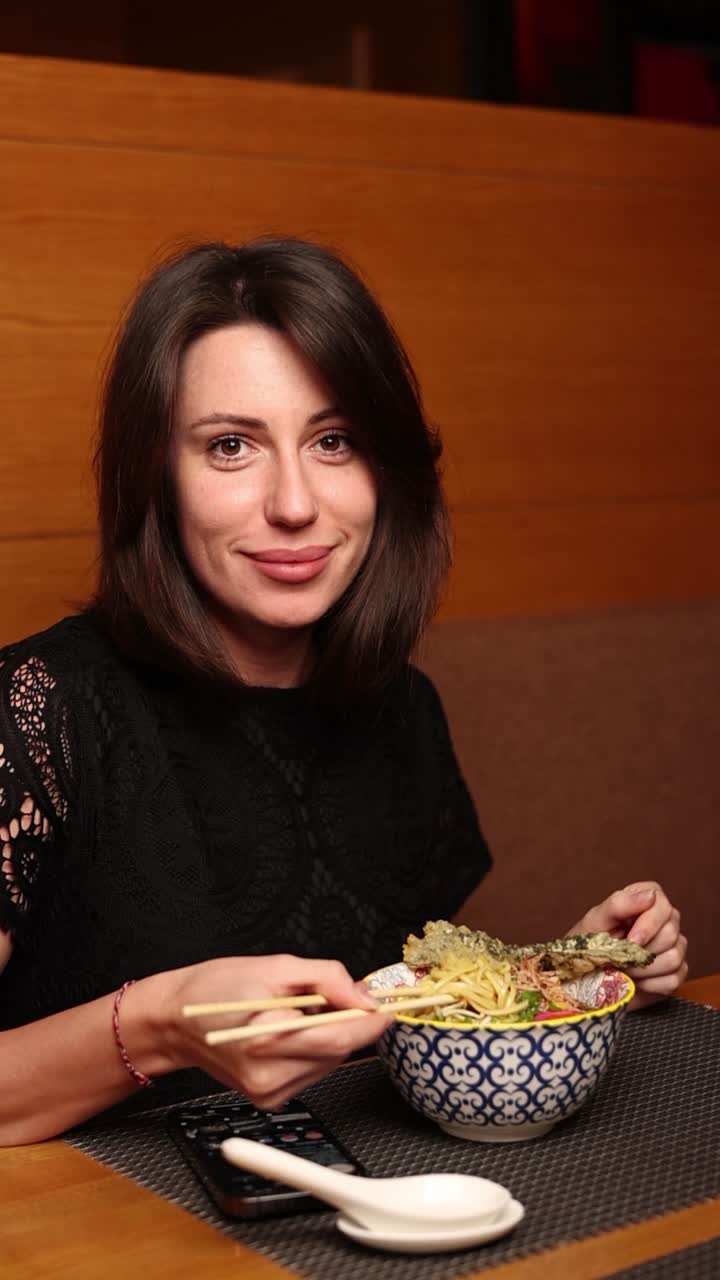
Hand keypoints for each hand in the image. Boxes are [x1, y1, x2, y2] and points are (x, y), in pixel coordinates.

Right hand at [151, 954, 393, 1108]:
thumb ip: (326, 978)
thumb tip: (366, 996)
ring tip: (298, 1011)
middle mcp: (270, 1077)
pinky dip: (313, 1048)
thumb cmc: (215, 989)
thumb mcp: (275, 967)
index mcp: (268, 1041)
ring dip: (329, 1034)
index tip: (392, 1003)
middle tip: (338, 993)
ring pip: (329, 1062)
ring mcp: (270, 1093)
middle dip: (348, 1021)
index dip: (372, 1020)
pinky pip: (312, 1071)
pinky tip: (289, 1032)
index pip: (340, 1038)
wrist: (174, 1021)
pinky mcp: (271, 1099)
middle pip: (339, 1051)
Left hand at [568, 881, 687, 1009]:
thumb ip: (620, 903)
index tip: (630, 940)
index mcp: (649, 899)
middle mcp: (667, 920)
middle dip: (642, 950)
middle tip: (621, 957)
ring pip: (674, 957)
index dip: (647, 926)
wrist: (585, 971)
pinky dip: (650, 985)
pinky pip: (673, 980)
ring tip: (624, 968)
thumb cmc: (590, 939)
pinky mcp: (676, 972)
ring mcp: (675, 946)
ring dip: (644, 969)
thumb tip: (650, 895)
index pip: (663, 907)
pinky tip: (635, 981)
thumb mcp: (597, 919)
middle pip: (670, 934)